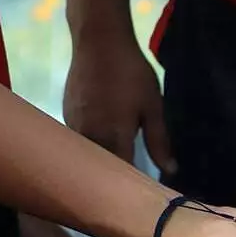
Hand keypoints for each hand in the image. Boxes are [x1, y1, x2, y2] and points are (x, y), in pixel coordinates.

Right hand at [63, 36, 175, 174]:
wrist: (98, 40)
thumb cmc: (131, 73)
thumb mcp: (153, 106)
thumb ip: (159, 141)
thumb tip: (170, 170)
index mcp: (114, 136)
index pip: (121, 173)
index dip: (130, 186)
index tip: (141, 196)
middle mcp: (89, 135)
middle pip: (99, 168)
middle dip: (112, 179)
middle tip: (127, 186)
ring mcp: (73, 125)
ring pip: (86, 155)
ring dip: (98, 163)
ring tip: (112, 171)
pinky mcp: (65, 114)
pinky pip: (77, 140)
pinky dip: (88, 147)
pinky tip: (100, 147)